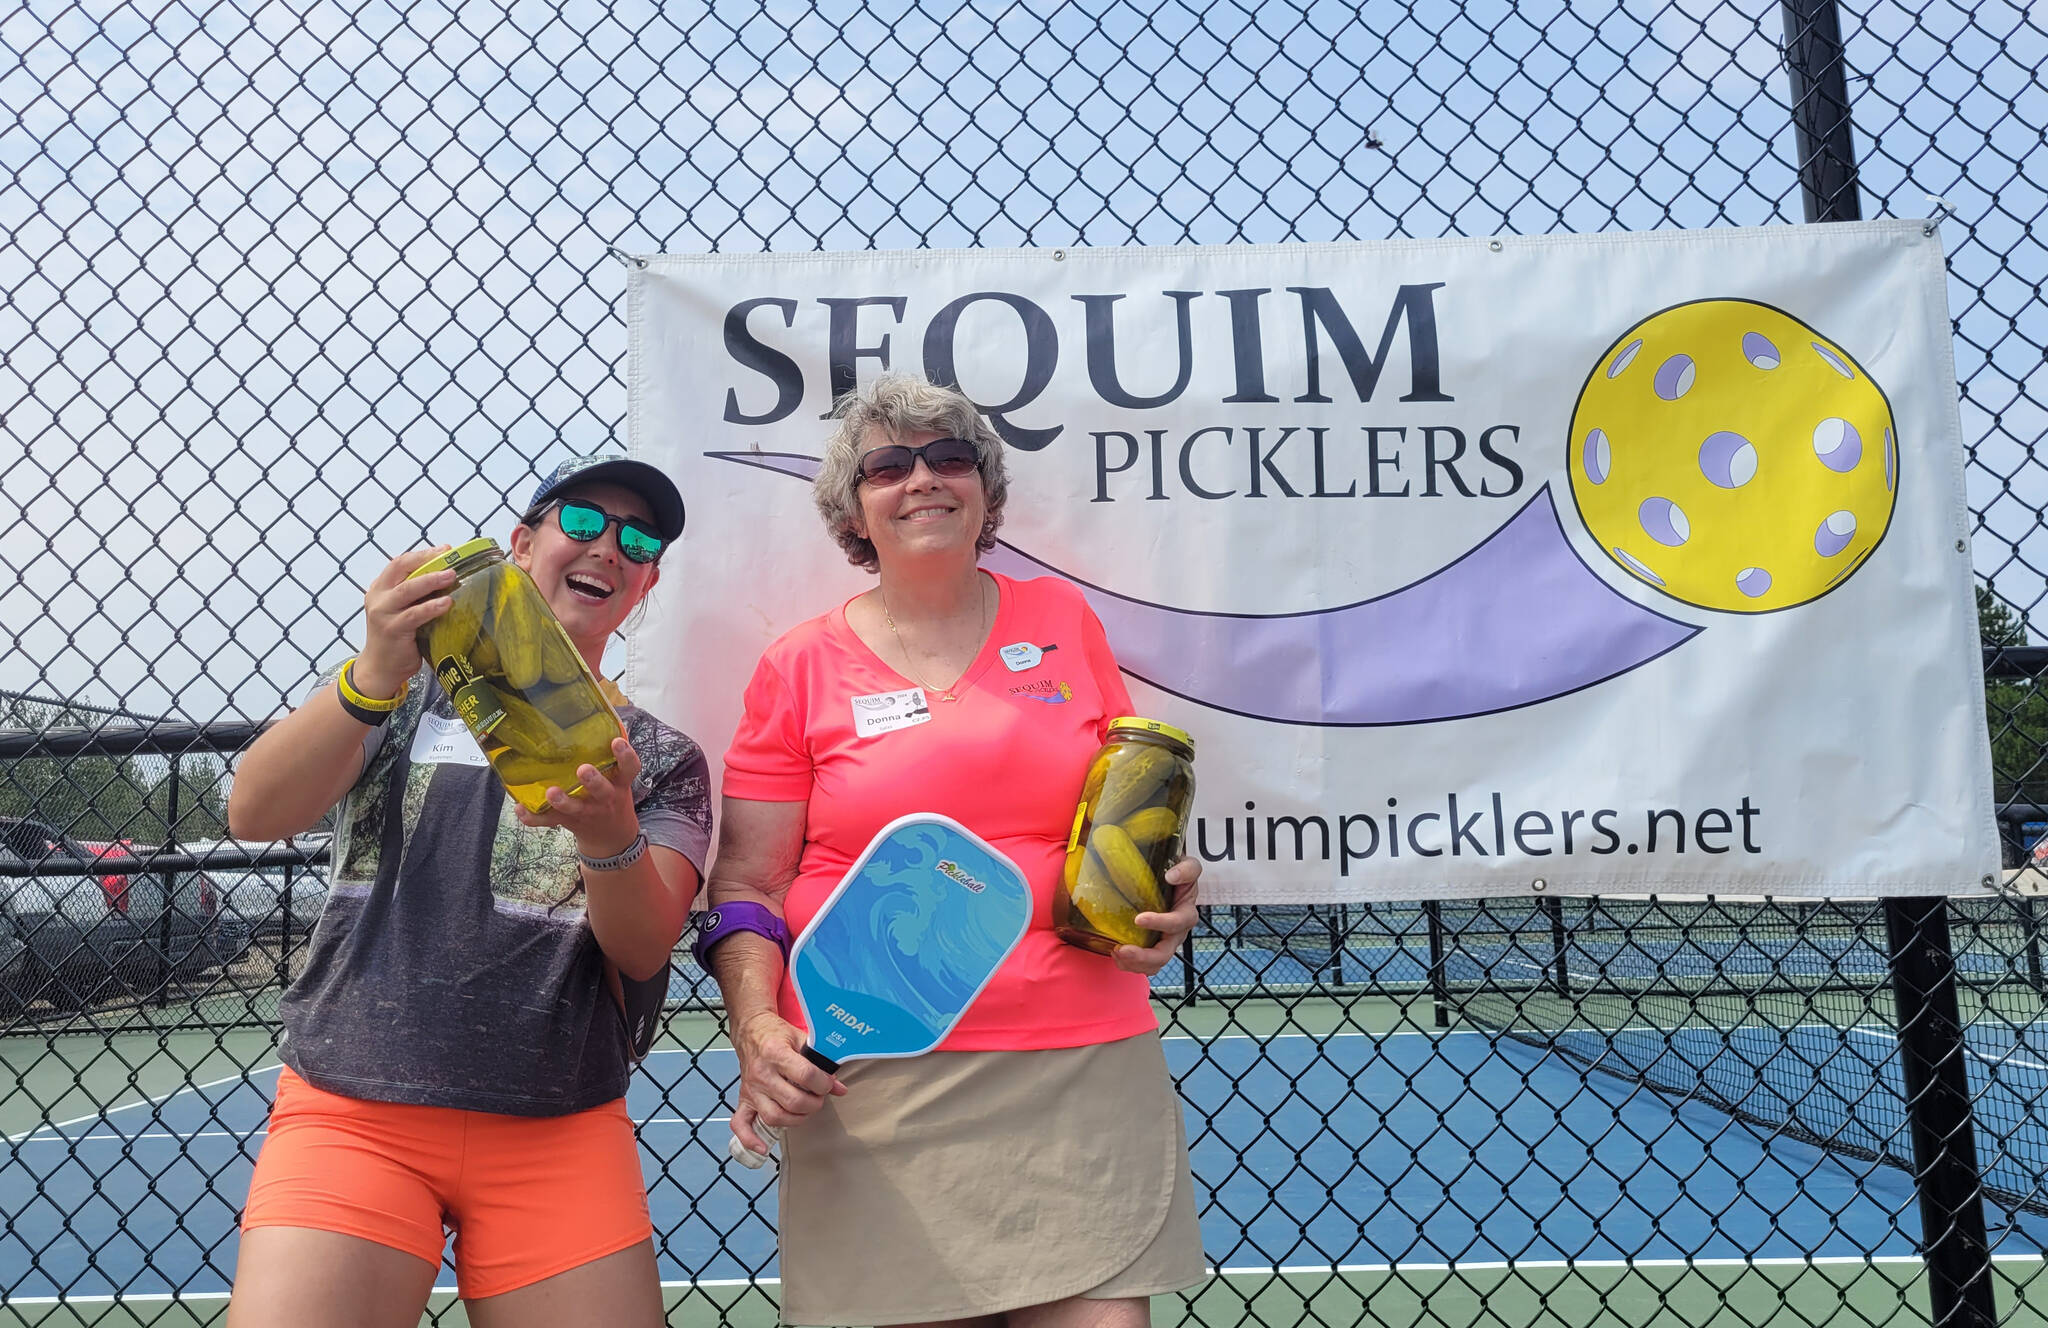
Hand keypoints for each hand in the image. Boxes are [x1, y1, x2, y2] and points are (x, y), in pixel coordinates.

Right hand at [354, 546, 455, 696]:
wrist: (380, 667)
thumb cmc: (397, 637)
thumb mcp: (402, 609)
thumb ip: (415, 594)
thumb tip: (448, 576)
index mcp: (380, 588)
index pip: (399, 563)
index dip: (422, 554)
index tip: (444, 549)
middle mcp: (378, 597)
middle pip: (401, 569)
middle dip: (426, 560)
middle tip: (449, 557)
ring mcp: (383, 613)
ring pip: (407, 590)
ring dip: (431, 580)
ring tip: (452, 575)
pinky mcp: (392, 629)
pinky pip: (414, 615)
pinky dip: (431, 607)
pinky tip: (447, 603)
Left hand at [514, 736, 644, 857]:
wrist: (611, 837)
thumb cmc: (611, 797)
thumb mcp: (619, 779)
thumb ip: (611, 755)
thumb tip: (605, 716)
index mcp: (619, 784)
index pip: (629, 769)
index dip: (625, 756)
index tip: (617, 742)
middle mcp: (605, 799)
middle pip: (601, 791)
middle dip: (593, 781)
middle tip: (583, 769)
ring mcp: (586, 812)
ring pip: (574, 808)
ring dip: (562, 801)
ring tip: (551, 792)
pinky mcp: (567, 822)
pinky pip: (548, 821)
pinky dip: (533, 817)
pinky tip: (520, 808)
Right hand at [728, 1007, 844, 1156]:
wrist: (751, 1031)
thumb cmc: (776, 1035)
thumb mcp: (802, 1039)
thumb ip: (821, 1062)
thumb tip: (839, 1087)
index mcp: (776, 1053)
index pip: (806, 1075)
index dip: (824, 1083)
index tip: (828, 1083)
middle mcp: (761, 1073)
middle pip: (793, 1101)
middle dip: (814, 1103)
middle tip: (819, 1097)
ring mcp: (751, 1089)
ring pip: (774, 1116)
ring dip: (796, 1119)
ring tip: (805, 1110)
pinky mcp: (743, 1099)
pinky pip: (740, 1124)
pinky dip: (750, 1139)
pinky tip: (763, 1148)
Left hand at [1114, 854, 1200, 975]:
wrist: (1172, 881)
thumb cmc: (1178, 874)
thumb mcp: (1188, 866)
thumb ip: (1186, 869)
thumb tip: (1171, 876)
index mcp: (1186, 913)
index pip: (1178, 922)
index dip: (1160, 923)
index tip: (1139, 919)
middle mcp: (1177, 933)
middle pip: (1165, 953)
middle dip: (1144, 956)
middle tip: (1122, 950)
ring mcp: (1165, 943)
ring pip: (1154, 964)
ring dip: (1134, 963)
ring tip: (1116, 952)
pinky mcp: (1154, 948)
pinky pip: (1144, 965)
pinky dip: (1129, 964)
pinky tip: (1116, 954)